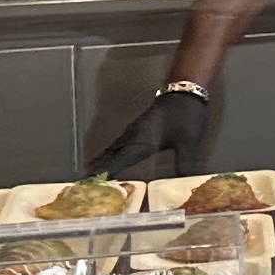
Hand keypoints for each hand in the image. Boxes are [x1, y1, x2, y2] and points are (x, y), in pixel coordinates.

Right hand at [91, 84, 212, 179]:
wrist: (184, 90)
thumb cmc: (186, 114)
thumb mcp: (189, 141)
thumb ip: (184, 163)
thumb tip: (182, 184)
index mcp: (143, 140)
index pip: (119, 160)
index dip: (105, 172)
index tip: (90, 180)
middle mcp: (134, 136)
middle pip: (111, 155)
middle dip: (98, 168)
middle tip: (85, 181)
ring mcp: (135, 130)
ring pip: (114, 148)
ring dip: (102, 160)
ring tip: (91, 172)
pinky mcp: (138, 128)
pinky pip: (119, 143)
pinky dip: (111, 152)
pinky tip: (110, 156)